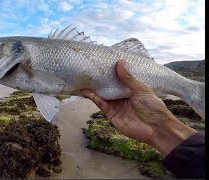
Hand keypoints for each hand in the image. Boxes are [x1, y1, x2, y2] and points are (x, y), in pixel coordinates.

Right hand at [82, 59, 196, 156]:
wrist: (156, 129)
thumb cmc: (153, 107)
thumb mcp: (141, 89)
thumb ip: (128, 78)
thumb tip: (120, 62)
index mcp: (131, 90)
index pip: (118, 79)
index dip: (111, 72)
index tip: (102, 64)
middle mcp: (122, 97)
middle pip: (108, 87)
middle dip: (100, 80)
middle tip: (89, 70)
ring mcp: (116, 106)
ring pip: (102, 95)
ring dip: (94, 89)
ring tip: (84, 79)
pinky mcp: (111, 114)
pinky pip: (101, 105)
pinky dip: (94, 98)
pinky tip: (87, 92)